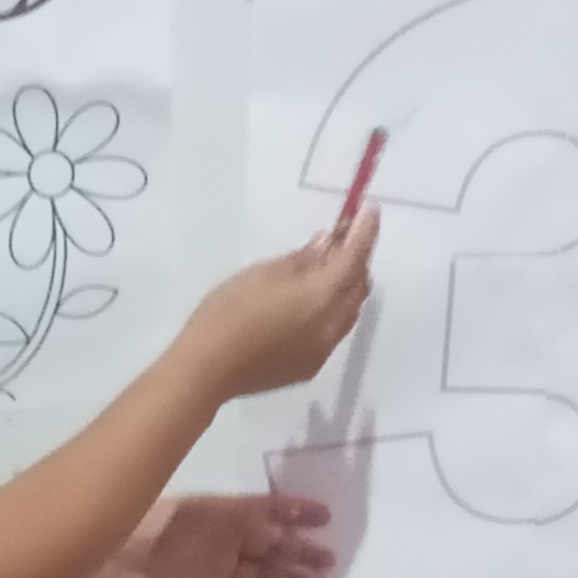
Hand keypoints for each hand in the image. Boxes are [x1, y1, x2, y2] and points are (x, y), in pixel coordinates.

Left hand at [98, 495, 337, 577]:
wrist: (117, 560)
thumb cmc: (156, 525)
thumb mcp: (202, 513)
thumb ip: (242, 517)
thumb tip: (280, 523)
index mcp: (227, 513)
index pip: (270, 510)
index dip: (296, 512)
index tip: (324, 516)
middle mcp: (226, 540)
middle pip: (271, 547)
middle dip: (300, 552)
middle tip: (329, 561)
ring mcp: (218, 570)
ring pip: (262, 576)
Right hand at [184, 213, 378, 401]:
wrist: (207, 369)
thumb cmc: (229, 312)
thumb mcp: (262, 273)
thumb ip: (302, 259)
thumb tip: (328, 244)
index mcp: (320, 297)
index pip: (354, 258)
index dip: (365, 230)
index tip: (370, 207)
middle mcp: (331, 326)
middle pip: (358, 287)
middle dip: (357, 259)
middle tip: (344, 236)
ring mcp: (323, 351)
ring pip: (349, 312)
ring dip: (346, 286)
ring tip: (328, 267)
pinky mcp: (309, 367)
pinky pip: (333, 332)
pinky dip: (331, 310)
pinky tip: (310, 303)